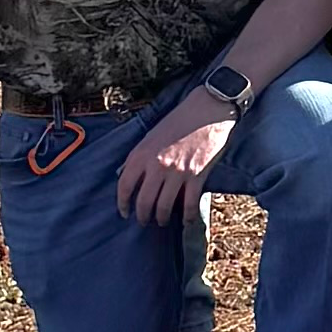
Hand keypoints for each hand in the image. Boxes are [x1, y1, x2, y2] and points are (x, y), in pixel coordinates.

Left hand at [116, 94, 237, 224]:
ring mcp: (178, 172)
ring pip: (164, 206)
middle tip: (143, 221)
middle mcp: (158, 165)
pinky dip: (187, 216)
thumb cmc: (179, 120)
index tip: (124, 212)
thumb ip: (139, 156)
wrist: (208, 110)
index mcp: (143, 153)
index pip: (125, 185)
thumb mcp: (151, 135)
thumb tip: (126, 174)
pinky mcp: (197, 176)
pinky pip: (189, 204)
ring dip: (162, 218)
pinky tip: (186, 220)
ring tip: (162, 221)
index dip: (122, 203)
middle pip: (144, 201)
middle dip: (142, 216)